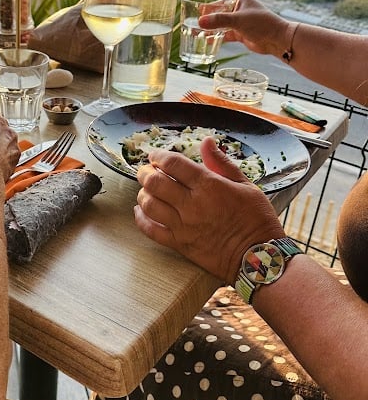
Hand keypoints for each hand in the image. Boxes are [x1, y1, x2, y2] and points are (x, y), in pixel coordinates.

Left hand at [134, 136, 284, 283]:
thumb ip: (221, 163)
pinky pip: (150, 230)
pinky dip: (141, 218)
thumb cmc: (256, 220)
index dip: (158, 156)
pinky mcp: (179, 244)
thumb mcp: (245, 185)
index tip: (155, 156)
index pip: (173, 164)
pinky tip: (141, 211)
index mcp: (209, 186)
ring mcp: (183, 226)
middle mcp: (192, 205)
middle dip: (145, 172)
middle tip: (146, 171)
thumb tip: (206, 142)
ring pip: (149, 204)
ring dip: (143, 193)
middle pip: (154, 182)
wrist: (259, 257)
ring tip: (146, 190)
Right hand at [198, 0, 290, 58]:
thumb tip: (200, 21)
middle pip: (225, 4)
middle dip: (212, 7)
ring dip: (213, 22)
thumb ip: (219, 21)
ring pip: (224, 20)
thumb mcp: (238, 20)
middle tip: (200, 11)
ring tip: (199, 26)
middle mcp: (242, 9)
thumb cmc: (262, 24)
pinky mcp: (242, 34)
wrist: (277, 40)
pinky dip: (217, 36)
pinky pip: (226, 34)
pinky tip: (207, 40)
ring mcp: (242, 22)